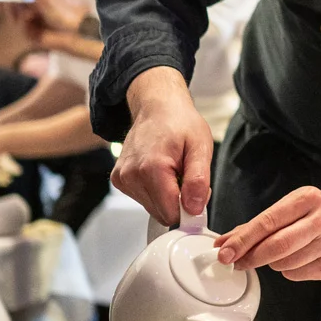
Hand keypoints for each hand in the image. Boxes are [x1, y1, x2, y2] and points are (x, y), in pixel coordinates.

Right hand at [112, 67, 213, 224]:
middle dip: (179, 201)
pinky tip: (161, 170)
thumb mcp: (201, 147)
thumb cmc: (181, 123)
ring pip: (153, 208)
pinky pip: (144, 199)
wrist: (158, 107)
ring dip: (168, 195)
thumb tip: (194, 209)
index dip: (190, 208)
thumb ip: (198, 180)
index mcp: (151, 168)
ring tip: (174, 169)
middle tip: (187, 175)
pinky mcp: (119, 180)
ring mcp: (122, 178)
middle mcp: (131, 175)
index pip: (171, 213)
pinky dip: (156, 191)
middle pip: (162, 213)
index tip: (198, 193)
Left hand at [214, 187, 320, 281]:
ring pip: (285, 263)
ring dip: (273, 263)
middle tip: (238, 262)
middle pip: (278, 245)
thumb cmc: (313, 216)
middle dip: (252, 257)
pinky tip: (299, 259)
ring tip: (282, 253)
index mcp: (308, 198)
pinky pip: (297, 275)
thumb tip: (223, 243)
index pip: (268, 221)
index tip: (225, 252)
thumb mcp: (288, 209)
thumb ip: (255, 226)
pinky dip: (289, 271)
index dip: (243, 240)